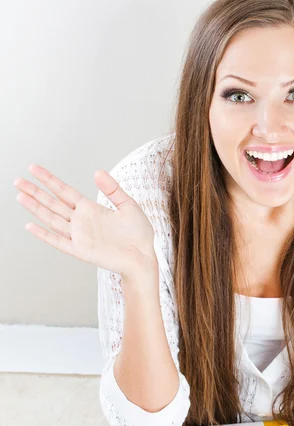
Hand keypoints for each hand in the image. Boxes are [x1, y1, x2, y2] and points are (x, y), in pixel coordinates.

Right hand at [14, 164, 156, 277]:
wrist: (143, 256)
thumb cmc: (138, 234)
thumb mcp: (128, 205)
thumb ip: (112, 189)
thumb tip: (97, 172)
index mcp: (90, 209)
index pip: (64, 191)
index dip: (49, 180)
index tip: (34, 168)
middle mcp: (81, 221)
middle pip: (53, 203)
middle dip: (35, 192)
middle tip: (18, 180)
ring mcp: (79, 235)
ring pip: (52, 219)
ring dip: (36, 208)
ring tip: (20, 196)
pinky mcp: (81, 250)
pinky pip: (59, 241)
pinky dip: (45, 235)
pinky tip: (31, 226)